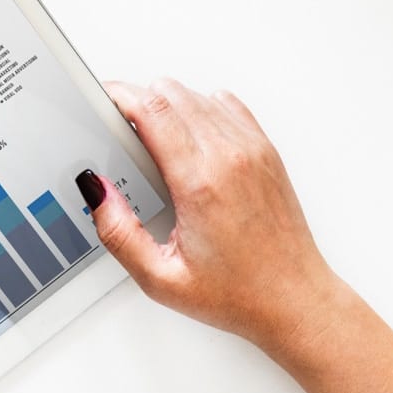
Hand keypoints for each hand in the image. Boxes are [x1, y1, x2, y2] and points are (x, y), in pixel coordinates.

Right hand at [82, 79, 343, 357]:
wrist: (295, 300)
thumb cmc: (239, 294)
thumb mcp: (161, 279)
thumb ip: (119, 234)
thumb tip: (97, 192)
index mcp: (200, 182)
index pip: (152, 109)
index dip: (119, 95)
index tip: (103, 99)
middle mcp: (231, 157)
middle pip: (171, 92)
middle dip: (138, 99)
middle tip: (120, 125)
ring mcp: (254, 149)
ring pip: (198, 95)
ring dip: (169, 104)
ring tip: (153, 139)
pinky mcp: (267, 152)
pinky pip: (227, 105)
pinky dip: (201, 108)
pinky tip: (191, 137)